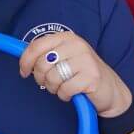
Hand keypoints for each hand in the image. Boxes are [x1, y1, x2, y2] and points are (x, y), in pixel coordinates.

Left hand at [17, 29, 132, 118]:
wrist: (110, 91)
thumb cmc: (82, 74)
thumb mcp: (65, 58)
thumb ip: (46, 55)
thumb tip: (23, 61)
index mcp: (67, 38)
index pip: (37, 46)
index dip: (26, 61)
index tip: (24, 72)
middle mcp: (77, 45)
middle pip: (42, 63)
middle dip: (41, 78)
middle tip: (50, 83)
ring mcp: (85, 60)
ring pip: (52, 78)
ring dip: (54, 88)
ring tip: (63, 87)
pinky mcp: (91, 77)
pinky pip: (64, 89)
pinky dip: (64, 95)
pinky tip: (72, 93)